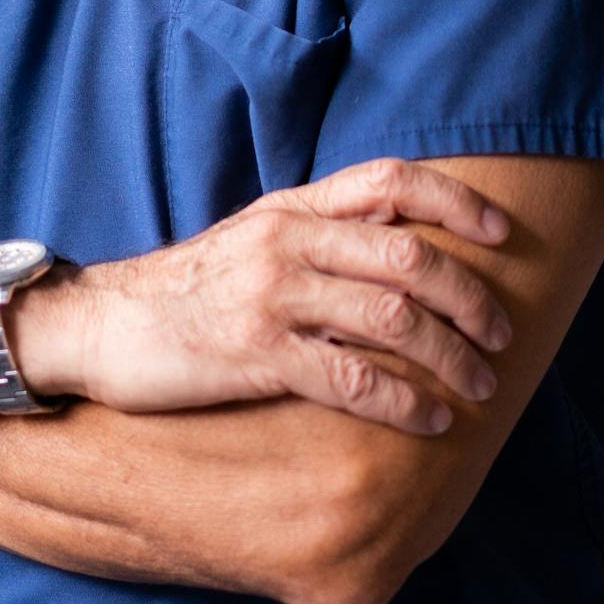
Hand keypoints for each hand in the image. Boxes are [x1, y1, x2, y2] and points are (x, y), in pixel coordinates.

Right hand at [15, 159, 512, 436]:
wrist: (101, 326)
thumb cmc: (186, 291)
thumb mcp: (253, 240)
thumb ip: (318, 235)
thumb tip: (401, 247)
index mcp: (292, 208)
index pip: (392, 180)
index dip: (457, 202)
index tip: (503, 233)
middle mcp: (288, 243)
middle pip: (409, 254)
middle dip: (471, 296)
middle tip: (503, 335)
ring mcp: (272, 298)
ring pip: (392, 317)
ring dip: (450, 355)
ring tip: (480, 386)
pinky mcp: (256, 355)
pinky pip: (351, 377)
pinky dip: (404, 402)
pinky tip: (431, 422)